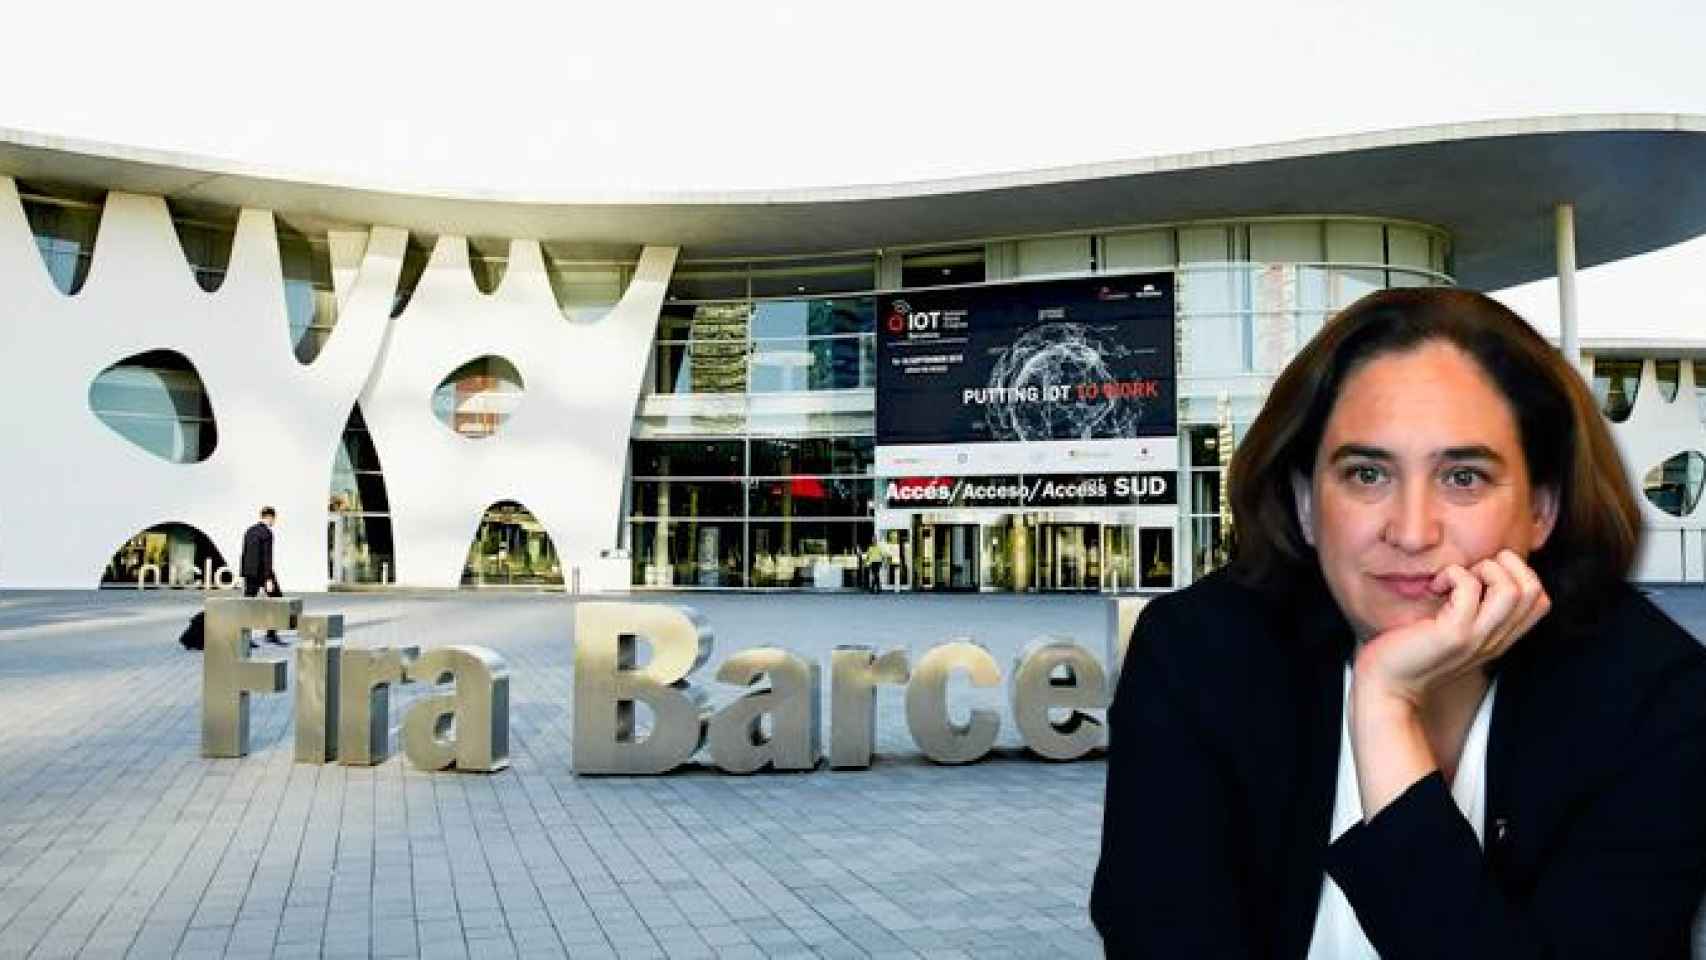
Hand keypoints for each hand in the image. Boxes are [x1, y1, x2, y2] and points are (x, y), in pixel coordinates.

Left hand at [1348, 550, 1549, 817]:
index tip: (1479, 576)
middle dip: (1505, 565)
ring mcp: (1477, 638)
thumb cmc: (1409, 652)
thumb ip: (1470, 608)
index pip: (1540, 600)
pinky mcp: (1454, 635)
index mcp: (1497, 638)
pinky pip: (1469, 588)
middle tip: (1469, 572)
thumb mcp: (1450, 629)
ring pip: (1512, 590)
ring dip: (1484, 568)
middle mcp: (1495, 640)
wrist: (1385, 688)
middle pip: (1534, 591)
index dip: (1517, 574)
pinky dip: (1453, 574)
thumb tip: (1475, 570)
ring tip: (1453, 579)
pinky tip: (1434, 587)